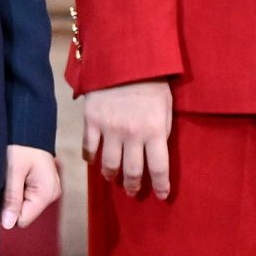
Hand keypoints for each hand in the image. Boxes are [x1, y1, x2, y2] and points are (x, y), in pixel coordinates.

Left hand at [4, 144, 61, 228]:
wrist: (27, 127)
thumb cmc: (20, 145)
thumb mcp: (12, 171)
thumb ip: (12, 199)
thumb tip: (7, 225)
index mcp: (46, 193)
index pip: (23, 220)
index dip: (7, 211)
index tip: (0, 193)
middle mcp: (51, 194)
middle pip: (23, 212)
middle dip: (10, 201)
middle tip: (6, 180)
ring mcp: (47, 190)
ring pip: (23, 204)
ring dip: (13, 193)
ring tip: (10, 175)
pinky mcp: (42, 185)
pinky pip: (25, 195)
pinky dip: (16, 187)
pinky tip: (14, 174)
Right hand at [82, 78, 173, 199]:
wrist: (125, 59)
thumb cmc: (152, 83)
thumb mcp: (167, 108)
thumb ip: (161, 131)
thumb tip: (156, 152)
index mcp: (155, 132)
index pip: (159, 169)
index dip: (161, 186)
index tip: (161, 195)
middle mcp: (132, 135)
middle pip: (132, 171)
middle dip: (133, 186)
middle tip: (132, 192)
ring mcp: (110, 129)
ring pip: (109, 163)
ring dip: (111, 175)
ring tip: (112, 178)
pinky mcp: (92, 121)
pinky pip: (89, 146)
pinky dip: (90, 158)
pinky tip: (92, 162)